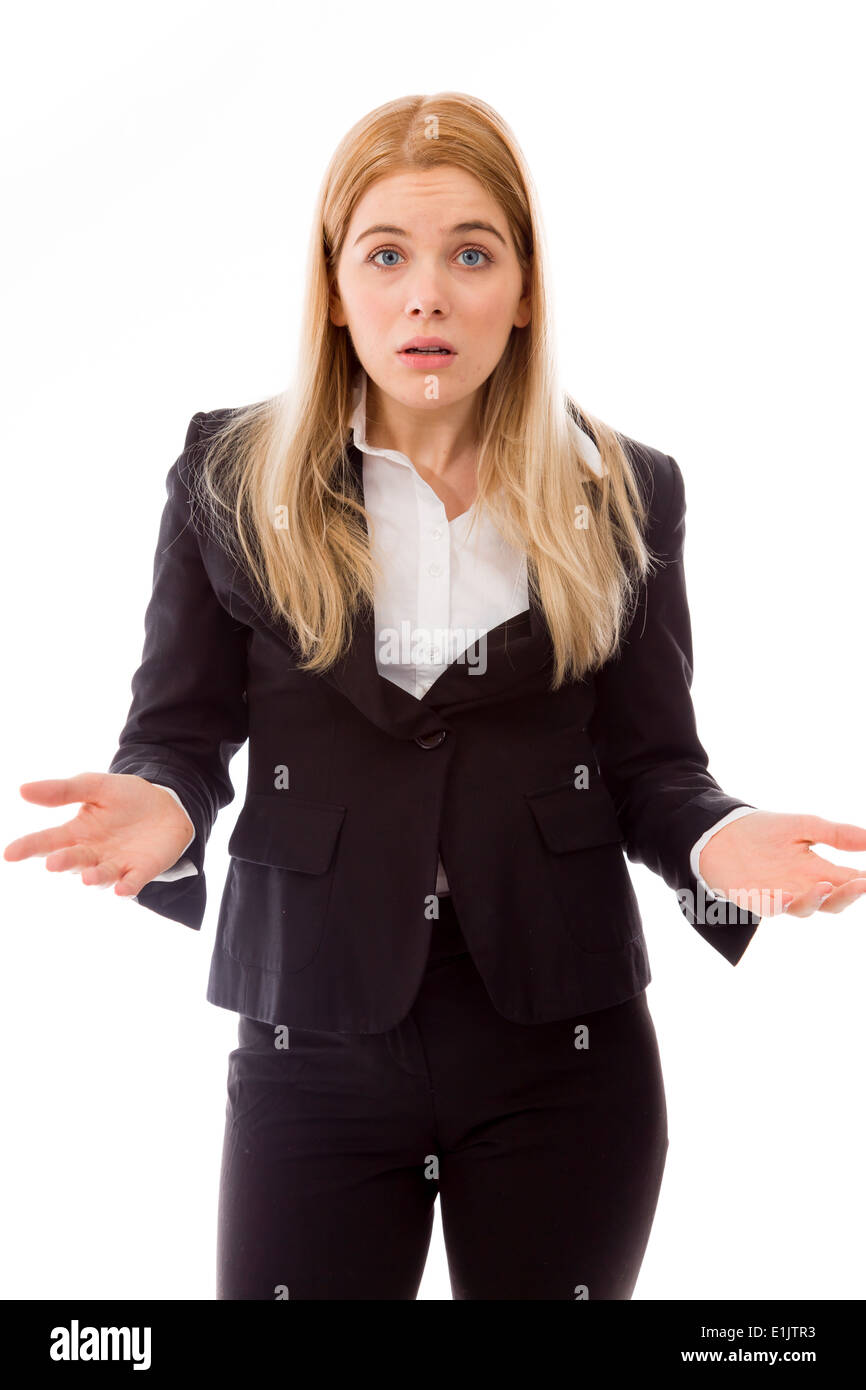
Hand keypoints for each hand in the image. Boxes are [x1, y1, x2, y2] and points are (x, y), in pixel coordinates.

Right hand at [4, 772, 194, 897]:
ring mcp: (116, 864)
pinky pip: (132, 882)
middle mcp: (92, 853)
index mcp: (76, 833)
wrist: (167, 805)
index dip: (28, 847)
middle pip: (73, 860)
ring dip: (94, 877)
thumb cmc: (125, 798)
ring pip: (101, 875)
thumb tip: (22, 789)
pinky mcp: (141, 870)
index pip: (47, 842)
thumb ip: (63, 791)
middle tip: (53, 862)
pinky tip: (123, 889)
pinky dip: (127, 887)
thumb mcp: (95, 786)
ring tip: (88, 877)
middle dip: (63, 862)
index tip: (10, 853)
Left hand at [699, 811, 865, 915]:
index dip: (863, 883)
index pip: (848, 880)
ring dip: (816, 900)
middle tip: (861, 884)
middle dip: (848, 894)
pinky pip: (769, 908)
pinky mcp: (753, 899)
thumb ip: (836, 835)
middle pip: (832, 901)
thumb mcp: (804, 826)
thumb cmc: (763, 831)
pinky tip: (787, 897)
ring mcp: (779, 896)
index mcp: (816, 870)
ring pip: (804, 908)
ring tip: (825, 886)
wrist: (720, 832)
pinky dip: (779, 905)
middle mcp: (802, 888)